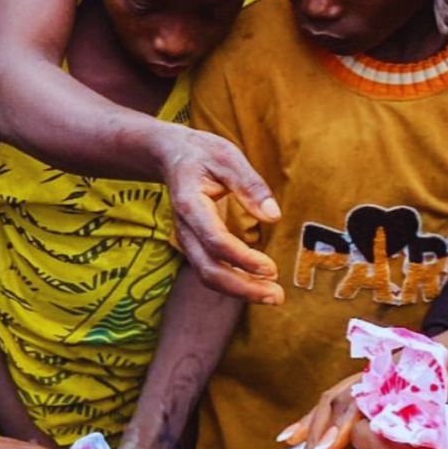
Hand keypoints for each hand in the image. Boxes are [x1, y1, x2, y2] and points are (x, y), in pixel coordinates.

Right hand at [154, 123, 282, 302]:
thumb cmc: (201, 153)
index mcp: (190, 204)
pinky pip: (210, 270)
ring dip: (239, 290)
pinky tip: (258, 283)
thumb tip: (273, 215)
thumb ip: (249, 185)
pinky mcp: (194, 243)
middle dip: (242, 287)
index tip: (271, 268)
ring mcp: (186, 238)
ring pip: (207, 275)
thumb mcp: (227, 157)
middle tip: (277, 295)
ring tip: (272, 295)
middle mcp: (184, 227)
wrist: (170, 154)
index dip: (243, 259)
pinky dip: (233, 282)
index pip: (215, 240)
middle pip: (208, 268)